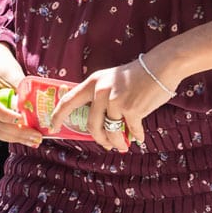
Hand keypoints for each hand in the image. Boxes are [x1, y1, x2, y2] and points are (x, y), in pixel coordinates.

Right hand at [0, 42, 41, 147]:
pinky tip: (25, 136)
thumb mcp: (14, 75)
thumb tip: (30, 114)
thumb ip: (20, 94)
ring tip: (33, 139)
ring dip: (14, 137)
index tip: (22, 118)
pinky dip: (10, 134)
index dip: (6, 115)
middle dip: (16, 132)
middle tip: (36, 136)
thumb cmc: (2, 63)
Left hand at [51, 56, 174, 152]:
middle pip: (92, 125)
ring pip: (111, 132)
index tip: (52, 127)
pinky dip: (136, 136)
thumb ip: (100, 96)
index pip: (69, 100)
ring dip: (117, 143)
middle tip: (106, 145)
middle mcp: (101, 91)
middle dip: (99, 140)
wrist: (159, 67)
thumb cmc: (136, 75)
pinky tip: (138, 138)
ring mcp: (116, 101)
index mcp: (93, 82)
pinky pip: (131, 130)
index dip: (58, 115)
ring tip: (122, 145)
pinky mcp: (132, 109)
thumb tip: (98, 124)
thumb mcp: (111, 80)